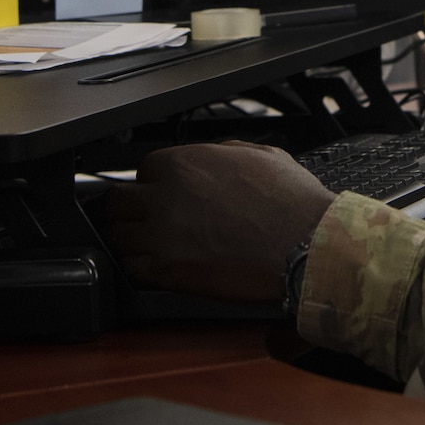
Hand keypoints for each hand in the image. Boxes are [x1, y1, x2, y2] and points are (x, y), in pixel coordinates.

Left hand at [104, 141, 336, 301]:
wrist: (306, 243)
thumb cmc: (290, 202)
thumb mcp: (258, 154)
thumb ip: (220, 153)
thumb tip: (211, 158)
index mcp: (183, 164)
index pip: (143, 170)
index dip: (153, 184)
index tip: (160, 195)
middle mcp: (165, 196)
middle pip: (119, 202)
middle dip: (130, 209)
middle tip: (142, 218)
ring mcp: (161, 235)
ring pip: (119, 235)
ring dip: (130, 238)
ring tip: (146, 244)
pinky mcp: (167, 271)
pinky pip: (131, 266)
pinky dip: (139, 265)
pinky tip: (153, 265)